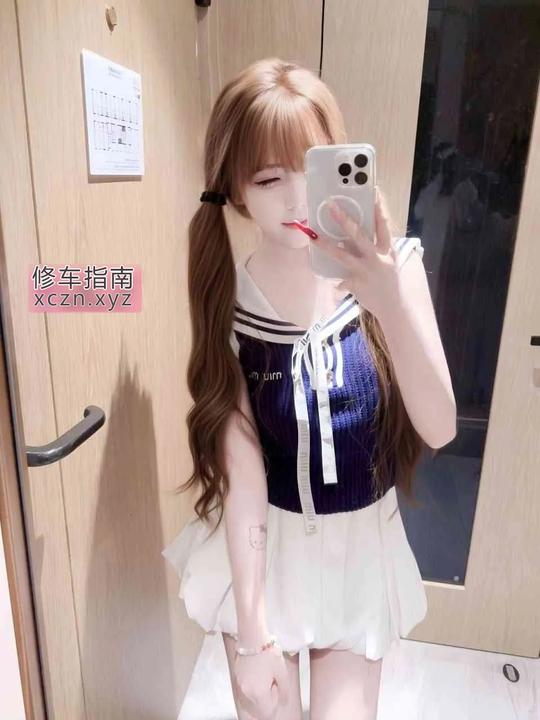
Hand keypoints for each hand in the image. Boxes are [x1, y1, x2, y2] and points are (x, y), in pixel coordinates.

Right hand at [233, 643, 288, 718]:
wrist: (253, 637)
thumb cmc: (269, 653)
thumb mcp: (282, 672)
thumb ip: (284, 690)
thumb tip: (283, 700)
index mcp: (258, 693)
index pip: (267, 711)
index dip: (274, 699)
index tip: (276, 684)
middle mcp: (246, 692)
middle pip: (258, 705)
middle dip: (266, 696)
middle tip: (271, 679)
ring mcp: (239, 684)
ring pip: (251, 697)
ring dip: (258, 690)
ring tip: (264, 673)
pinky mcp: (236, 675)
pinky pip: (245, 687)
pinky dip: (252, 684)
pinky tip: (257, 669)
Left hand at [312, 185, 401, 318]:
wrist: (399, 310)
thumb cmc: (397, 286)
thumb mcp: (395, 265)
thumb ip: (381, 253)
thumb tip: (365, 245)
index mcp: (389, 250)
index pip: (383, 224)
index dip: (379, 207)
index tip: (373, 190)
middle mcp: (376, 258)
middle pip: (357, 234)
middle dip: (343, 219)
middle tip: (331, 205)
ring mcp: (364, 271)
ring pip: (341, 255)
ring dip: (325, 245)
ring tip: (312, 236)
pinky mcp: (356, 285)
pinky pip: (342, 281)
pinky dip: (341, 284)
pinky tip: (338, 286)